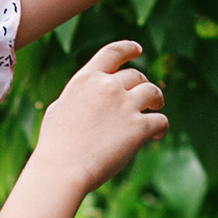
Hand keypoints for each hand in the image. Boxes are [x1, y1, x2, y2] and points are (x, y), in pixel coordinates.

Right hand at [37, 40, 166, 193]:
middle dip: (141, 85)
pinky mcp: (139, 128)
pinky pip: (160, 120)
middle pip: (136, 76)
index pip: (113, 52)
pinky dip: (161, 127)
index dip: (128, 48)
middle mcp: (108, 87)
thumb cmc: (56, 145)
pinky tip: (156, 135)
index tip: (138, 49)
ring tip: (155, 108)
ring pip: (153, 92)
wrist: (63, 169)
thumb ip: (78, 98)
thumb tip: (88, 98)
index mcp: (87, 79)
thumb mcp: (60, 110)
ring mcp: (125, 106)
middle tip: (144, 97)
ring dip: (156, 100)